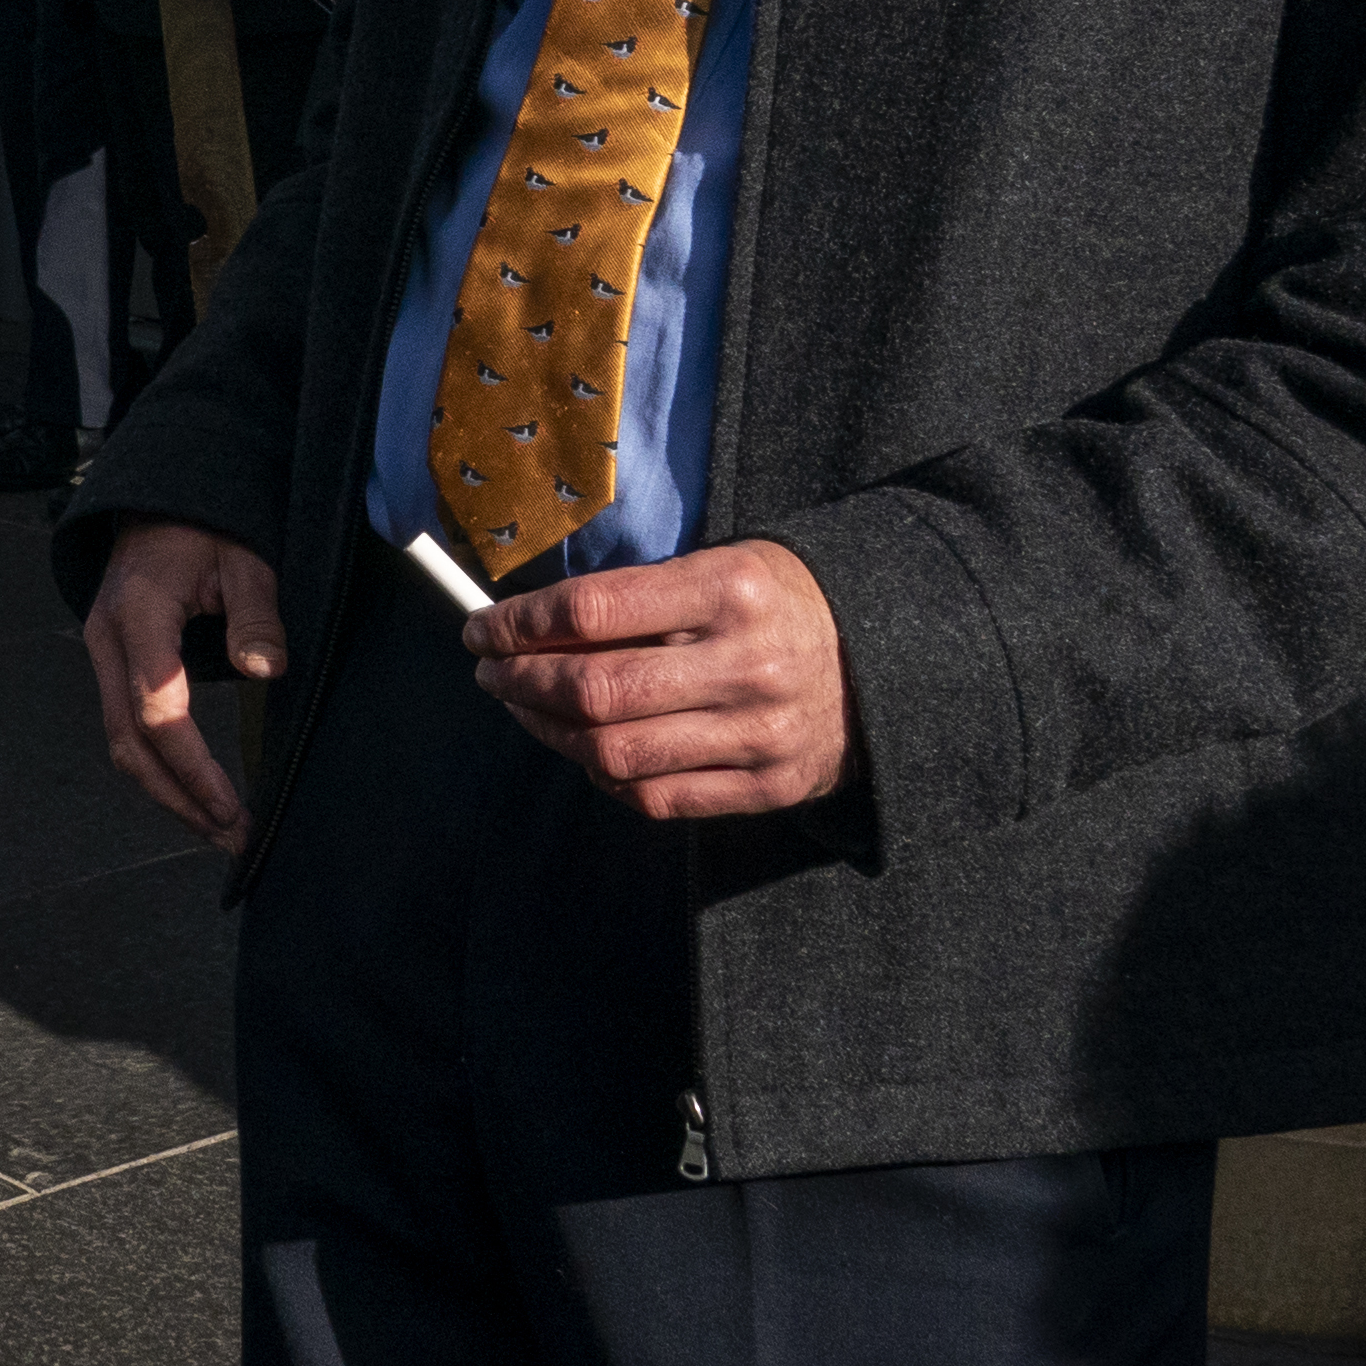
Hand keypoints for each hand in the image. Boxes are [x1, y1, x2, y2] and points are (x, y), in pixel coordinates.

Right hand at [83, 518, 287, 850]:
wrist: (160, 499)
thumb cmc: (210, 527)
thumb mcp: (246, 559)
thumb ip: (256, 615)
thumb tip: (267, 671)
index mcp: (139, 613)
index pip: (156, 710)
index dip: (193, 767)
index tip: (233, 807)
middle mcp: (107, 638)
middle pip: (128, 740)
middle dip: (178, 798)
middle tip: (232, 837)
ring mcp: (102, 651)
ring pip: (121, 740)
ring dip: (166, 791)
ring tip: (218, 829)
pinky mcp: (112, 662)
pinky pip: (126, 724)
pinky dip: (158, 765)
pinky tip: (194, 790)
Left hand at [464, 539, 855, 817]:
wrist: (884, 660)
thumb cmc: (773, 603)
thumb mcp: (716, 567)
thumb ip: (632, 597)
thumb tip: (525, 625)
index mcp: (729, 590)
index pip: (593, 609)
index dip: (519, 624)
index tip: (481, 630)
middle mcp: (747, 664)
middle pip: (594, 690)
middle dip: (520, 682)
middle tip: (489, 673)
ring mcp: (760, 733)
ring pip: (615, 753)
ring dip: (548, 733)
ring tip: (525, 709)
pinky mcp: (769, 786)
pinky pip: (656, 798)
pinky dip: (604, 777)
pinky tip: (586, 751)